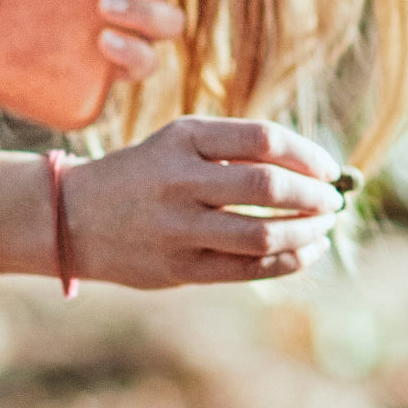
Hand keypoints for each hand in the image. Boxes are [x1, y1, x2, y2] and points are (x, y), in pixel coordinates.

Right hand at [62, 116, 345, 288]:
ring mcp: (178, 228)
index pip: (264, 140)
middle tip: (333, 201)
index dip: (308, 155)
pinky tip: (306, 252)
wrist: (74, 217)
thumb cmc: (147, 176)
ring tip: (324, 228)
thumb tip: (317, 172)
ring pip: (262, 235)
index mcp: (183, 137)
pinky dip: (288, 261)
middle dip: (314, 196)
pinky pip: (248, 270)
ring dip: (306, 232)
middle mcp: (178, 180)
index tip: (330, 169)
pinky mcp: (179, 268)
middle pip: (267, 187)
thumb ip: (238, 151)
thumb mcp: (180, 143)